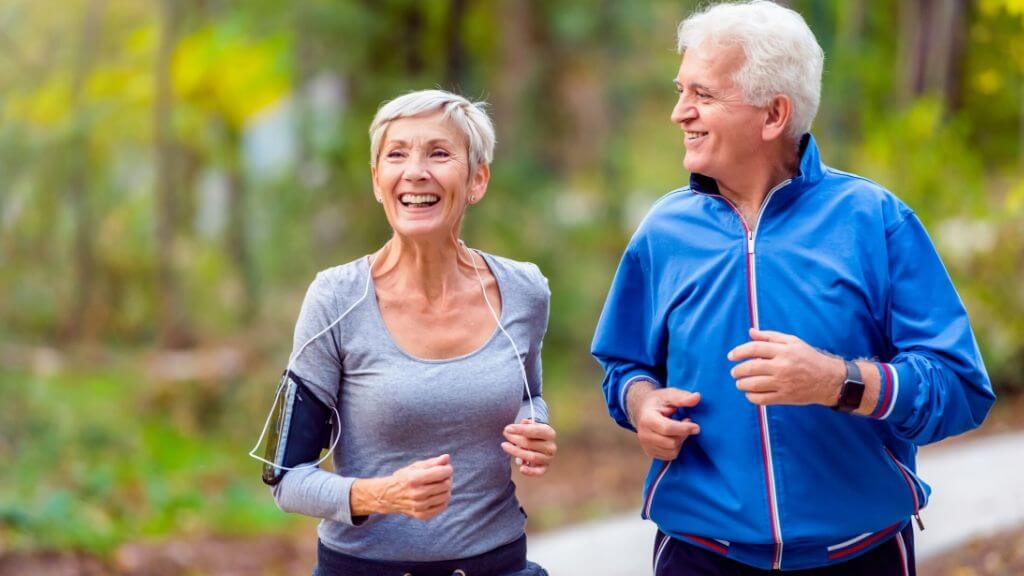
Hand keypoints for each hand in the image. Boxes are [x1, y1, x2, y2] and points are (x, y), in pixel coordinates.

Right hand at [353, 454, 452, 519]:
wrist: (388, 496)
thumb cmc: (404, 478)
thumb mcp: (415, 467)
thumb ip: (432, 462)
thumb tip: (447, 458)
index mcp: (414, 479)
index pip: (442, 473)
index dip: (448, 469)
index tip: (445, 468)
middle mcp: (417, 494)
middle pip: (446, 485)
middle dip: (448, 478)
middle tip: (443, 476)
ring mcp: (419, 506)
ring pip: (446, 496)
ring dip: (446, 489)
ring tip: (439, 485)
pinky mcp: (422, 515)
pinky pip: (442, 507)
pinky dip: (443, 500)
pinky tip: (437, 494)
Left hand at [502, 419, 556, 476]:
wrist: (541, 445)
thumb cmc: (534, 435)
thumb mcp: (531, 426)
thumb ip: (526, 425)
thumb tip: (523, 422)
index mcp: (549, 433)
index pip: (535, 430)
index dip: (520, 429)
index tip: (507, 428)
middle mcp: (551, 446)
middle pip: (530, 444)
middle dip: (515, 439)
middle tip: (505, 434)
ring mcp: (548, 458)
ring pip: (531, 456)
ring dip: (516, 452)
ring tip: (505, 445)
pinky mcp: (544, 468)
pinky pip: (538, 472)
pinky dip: (530, 472)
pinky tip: (521, 468)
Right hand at [630, 385, 700, 460]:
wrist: (643, 410)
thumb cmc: (658, 402)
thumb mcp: (668, 395)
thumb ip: (682, 397)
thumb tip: (697, 397)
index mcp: (647, 419)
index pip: (667, 428)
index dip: (684, 429)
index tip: (696, 426)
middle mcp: (644, 435)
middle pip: (671, 443)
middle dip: (683, 434)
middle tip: (687, 423)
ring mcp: (646, 445)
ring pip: (672, 451)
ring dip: (681, 441)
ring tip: (680, 429)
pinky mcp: (650, 452)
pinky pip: (670, 456)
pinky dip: (676, 447)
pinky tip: (675, 436)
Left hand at [728, 328, 844, 406]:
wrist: (828, 380)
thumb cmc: (808, 358)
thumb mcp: (792, 342)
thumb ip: (770, 337)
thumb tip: (750, 332)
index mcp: (783, 350)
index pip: (754, 348)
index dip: (739, 352)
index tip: (731, 356)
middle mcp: (782, 366)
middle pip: (750, 368)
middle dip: (737, 371)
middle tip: (734, 372)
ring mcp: (783, 383)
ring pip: (753, 385)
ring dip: (741, 384)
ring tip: (740, 383)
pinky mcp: (785, 397)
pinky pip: (761, 399)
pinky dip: (751, 397)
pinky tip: (750, 393)